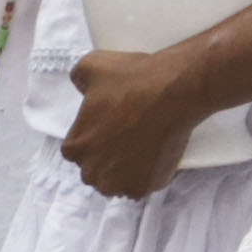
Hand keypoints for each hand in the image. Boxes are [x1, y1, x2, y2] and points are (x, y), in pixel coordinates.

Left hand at [62, 46, 207, 198]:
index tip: (114, 122)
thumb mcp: (94, 64)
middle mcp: (91, 173)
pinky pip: (143, 185)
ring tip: (146, 145)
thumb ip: (78, 76)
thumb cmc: (134, 79)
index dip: (96, 134)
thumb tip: (79, 83)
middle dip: (109, 156)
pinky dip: (149, 174)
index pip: (78, 147)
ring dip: (127, 170)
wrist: (177, 90)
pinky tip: (158, 153)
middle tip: (131, 133)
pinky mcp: (145, 187)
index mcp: (75, 148)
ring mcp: (119, 184)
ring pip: (118, 181)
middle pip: (97, 168)